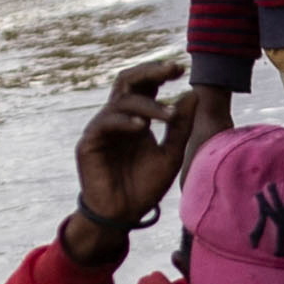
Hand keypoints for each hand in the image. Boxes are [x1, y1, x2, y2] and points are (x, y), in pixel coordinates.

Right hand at [77, 61, 202, 239]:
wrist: (123, 214)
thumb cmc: (144, 186)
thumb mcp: (170, 154)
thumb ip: (180, 126)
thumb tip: (193, 94)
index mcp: (135, 118)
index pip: (145, 86)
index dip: (159, 73)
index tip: (180, 68)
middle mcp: (117, 118)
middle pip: (127, 81)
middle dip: (149, 72)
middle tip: (170, 70)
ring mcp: (101, 128)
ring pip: (121, 101)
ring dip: (147, 105)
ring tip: (169, 115)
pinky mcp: (89, 143)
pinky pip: (105, 123)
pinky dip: (124, 121)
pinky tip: (142, 126)